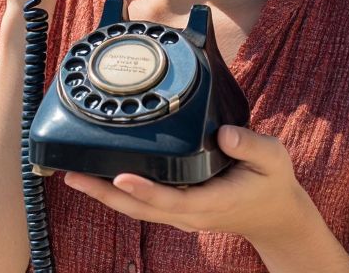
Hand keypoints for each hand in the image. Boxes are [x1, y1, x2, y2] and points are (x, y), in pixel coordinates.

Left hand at [62, 125, 311, 245]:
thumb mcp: (274, 158)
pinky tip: (99, 178)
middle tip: (74, 175)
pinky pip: (142, 204)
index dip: (145, 190)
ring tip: (74, 175)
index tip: (121, 176)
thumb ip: (251, 145)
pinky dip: (118, 193)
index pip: (173, 199)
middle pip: (141, 208)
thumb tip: (225, 134)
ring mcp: (182, 214)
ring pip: (136, 209)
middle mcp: (191, 212)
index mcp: (213, 201)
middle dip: (105, 193)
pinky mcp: (176, 208)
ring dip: (104, 194)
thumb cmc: (272, 183)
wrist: (275, 215)